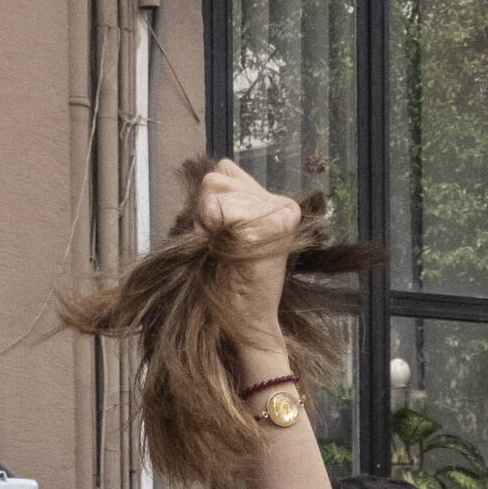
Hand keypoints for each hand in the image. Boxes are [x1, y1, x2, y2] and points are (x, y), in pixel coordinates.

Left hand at [191, 158, 303, 338]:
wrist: (243, 322)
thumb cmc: (227, 283)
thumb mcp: (222, 232)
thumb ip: (223, 199)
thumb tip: (218, 166)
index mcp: (272, 201)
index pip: (222, 172)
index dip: (207, 206)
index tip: (219, 237)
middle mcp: (283, 202)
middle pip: (214, 178)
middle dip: (204, 213)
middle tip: (220, 246)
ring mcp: (282, 211)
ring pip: (213, 188)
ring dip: (207, 222)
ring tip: (225, 250)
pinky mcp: (277, 223)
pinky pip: (219, 210)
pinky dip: (214, 232)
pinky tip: (231, 254)